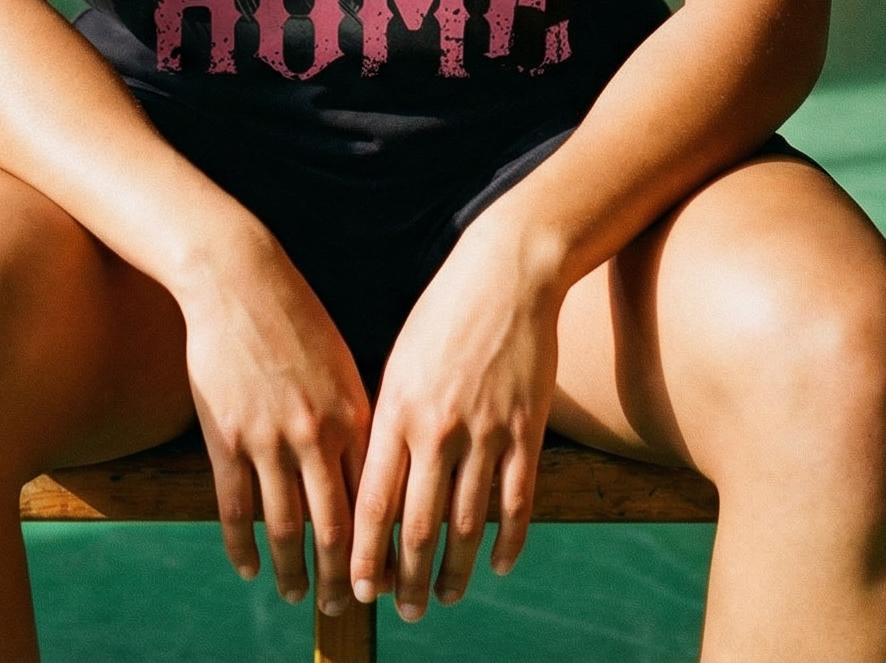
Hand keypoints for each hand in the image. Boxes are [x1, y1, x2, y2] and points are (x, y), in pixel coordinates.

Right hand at [179, 226, 372, 617]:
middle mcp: (315, 434)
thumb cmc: (295, 315)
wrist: (238, 279)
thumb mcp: (341, 362)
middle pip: (333, 527)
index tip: (384, 579)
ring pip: (285, 527)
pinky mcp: (225, 437)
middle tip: (343, 608)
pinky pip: (236, 508)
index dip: (379, 548)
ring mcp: (268, 439)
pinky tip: (249, 567)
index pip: (374, 500)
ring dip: (293, 572)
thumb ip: (354, 416)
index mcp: (353, 414)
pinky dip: (243, 546)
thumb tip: (372, 468)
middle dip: (341, 577)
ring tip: (295, 595)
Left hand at [350, 210, 560, 619]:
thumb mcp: (399, 362)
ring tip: (444, 597)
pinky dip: (507, 541)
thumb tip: (371, 483)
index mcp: (397, 410)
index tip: (359, 589)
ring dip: (453, 571)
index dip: (364, 554)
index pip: (373, 502)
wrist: (505, 274)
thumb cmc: (443, 315)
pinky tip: (497, 564)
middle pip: (418, 526)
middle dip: (407, 579)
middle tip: (405, 612)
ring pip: (466, 524)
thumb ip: (387, 422)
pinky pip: (516, 502)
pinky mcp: (526, 430)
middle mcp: (438, 428)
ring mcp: (485, 431)